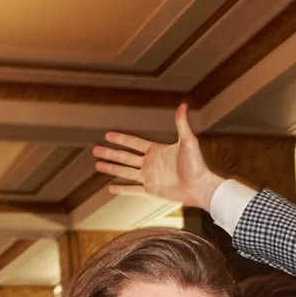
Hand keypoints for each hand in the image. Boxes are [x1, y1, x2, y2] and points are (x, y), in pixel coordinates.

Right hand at [95, 102, 226, 210]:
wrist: (200, 187)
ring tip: (97, 165)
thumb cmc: (197, 165)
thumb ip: (181, 124)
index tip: (108, 135)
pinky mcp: (151, 191)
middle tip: (95, 150)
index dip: (121, 139)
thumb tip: (183, 105)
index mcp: (156, 151)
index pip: (134, 143)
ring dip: (111, 168)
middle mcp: (150, 164)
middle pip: (125, 157)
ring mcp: (149, 178)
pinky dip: (122, 189)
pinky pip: (133, 190)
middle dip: (110, 153)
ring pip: (125, 172)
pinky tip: (110, 188)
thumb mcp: (188, 141)